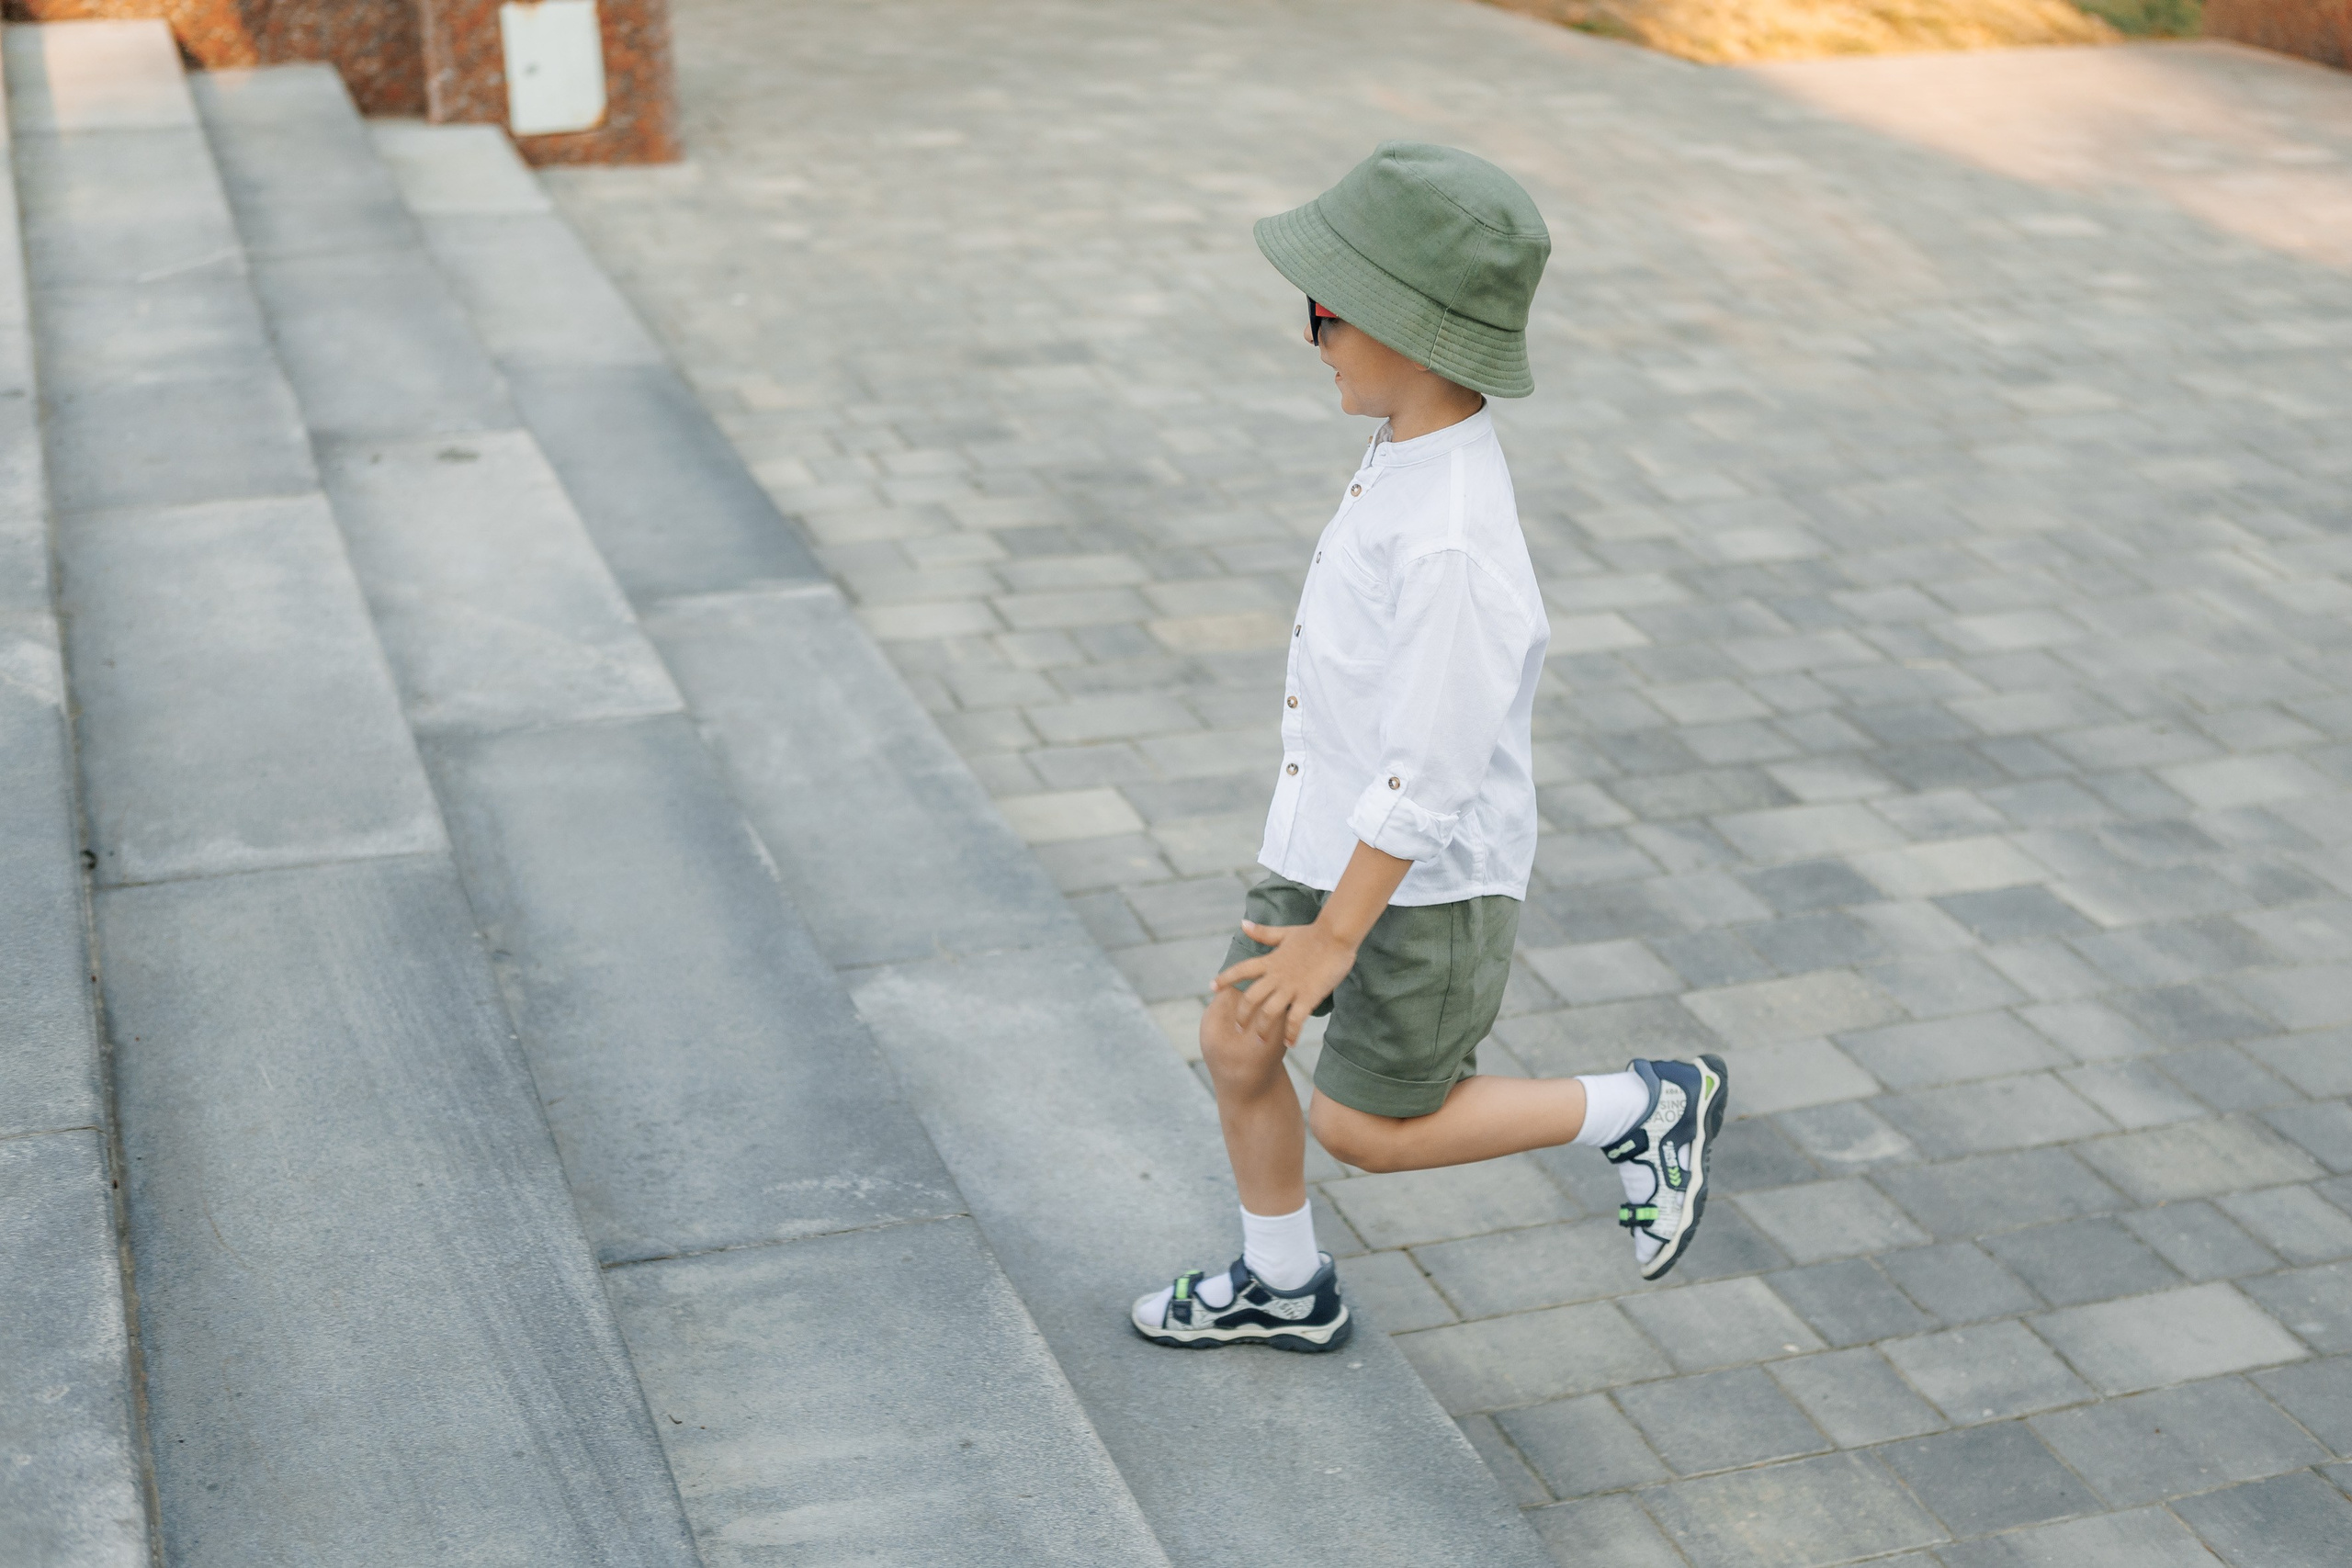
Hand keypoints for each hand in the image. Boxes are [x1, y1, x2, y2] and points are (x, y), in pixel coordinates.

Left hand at [1214, 919, 1359, 1047]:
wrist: (1336, 935)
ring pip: (1269, 1012)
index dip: (1225, 978)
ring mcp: (1291, 987)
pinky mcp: (1308, 996)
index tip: (1211, 987)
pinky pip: (1296, 1019)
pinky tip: (1290, 1044)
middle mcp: (1276, 976)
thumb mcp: (1284, 934)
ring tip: (1260, 1041)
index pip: (1241, 970)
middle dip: (1241, 1015)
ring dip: (1263, 1029)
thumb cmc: (1312, 934)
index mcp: (1270, 961)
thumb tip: (1242, 924)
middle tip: (1238, 1028)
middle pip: (1250, 998)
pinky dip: (1291, 1033)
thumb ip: (1263, 933)